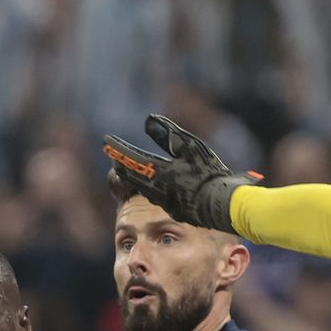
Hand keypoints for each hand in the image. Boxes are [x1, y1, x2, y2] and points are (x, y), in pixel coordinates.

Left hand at [102, 115, 260, 232]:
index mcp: (158, 172)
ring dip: (132, 178)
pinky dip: (148, 188)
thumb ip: (168, 133)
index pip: (131, 158)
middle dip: (122, 165)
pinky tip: (150, 187)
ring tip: (126, 169)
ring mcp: (165, 202)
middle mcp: (156, 189)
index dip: (118, 150)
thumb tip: (149, 120)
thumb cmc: (209, 173)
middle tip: (113, 157)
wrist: (223, 205)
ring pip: (142, 188)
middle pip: (131, 176)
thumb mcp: (190, 147)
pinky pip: (156, 197)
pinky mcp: (175, 210)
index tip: (107, 143)